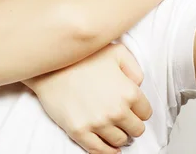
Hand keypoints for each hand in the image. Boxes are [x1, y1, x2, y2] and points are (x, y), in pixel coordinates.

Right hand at [26, 43, 151, 153]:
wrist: (50, 65)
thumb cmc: (82, 57)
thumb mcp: (116, 51)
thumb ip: (134, 68)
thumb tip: (138, 85)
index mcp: (128, 92)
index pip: (146, 113)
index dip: (139, 109)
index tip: (133, 108)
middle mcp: (116, 111)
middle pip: (136, 130)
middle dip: (132, 124)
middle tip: (124, 118)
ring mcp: (97, 123)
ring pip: (120, 141)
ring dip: (119, 135)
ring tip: (113, 127)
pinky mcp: (80, 131)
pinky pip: (100, 151)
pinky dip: (108, 152)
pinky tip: (110, 147)